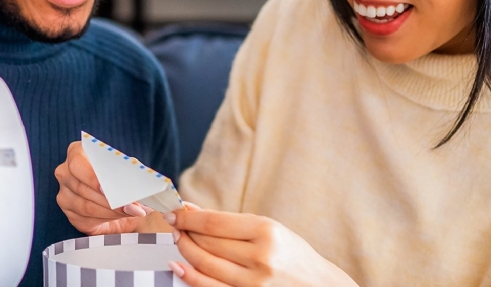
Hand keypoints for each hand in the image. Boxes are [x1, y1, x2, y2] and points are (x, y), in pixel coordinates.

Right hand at [54, 141, 157, 234]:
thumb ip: (127, 169)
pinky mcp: (71, 214)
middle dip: (109, 198)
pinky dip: (108, 219)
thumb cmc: (120, 177)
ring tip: (132, 210)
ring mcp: (65, 195)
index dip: (91, 177)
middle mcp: (65, 173)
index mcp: (77, 153)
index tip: (106, 188)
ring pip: (86, 206)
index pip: (76, 163)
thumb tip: (136, 175)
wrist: (119, 197)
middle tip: (130, 204)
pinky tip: (122, 216)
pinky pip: (87, 219)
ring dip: (112, 210)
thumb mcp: (126, 167)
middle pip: (82, 188)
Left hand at [164, 208, 358, 286]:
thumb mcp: (269, 228)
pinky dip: (190, 276)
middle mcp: (260, 257)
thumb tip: (192, 210)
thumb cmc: (292, 253)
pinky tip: (178, 265)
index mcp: (266, 232)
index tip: (175, 212)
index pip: (215, 222)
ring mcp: (253, 283)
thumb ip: (231, 222)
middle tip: (172, 224)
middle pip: (207, 243)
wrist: (318, 285)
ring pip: (205, 264)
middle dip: (184, 232)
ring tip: (176, 240)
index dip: (189, 217)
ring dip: (184, 251)